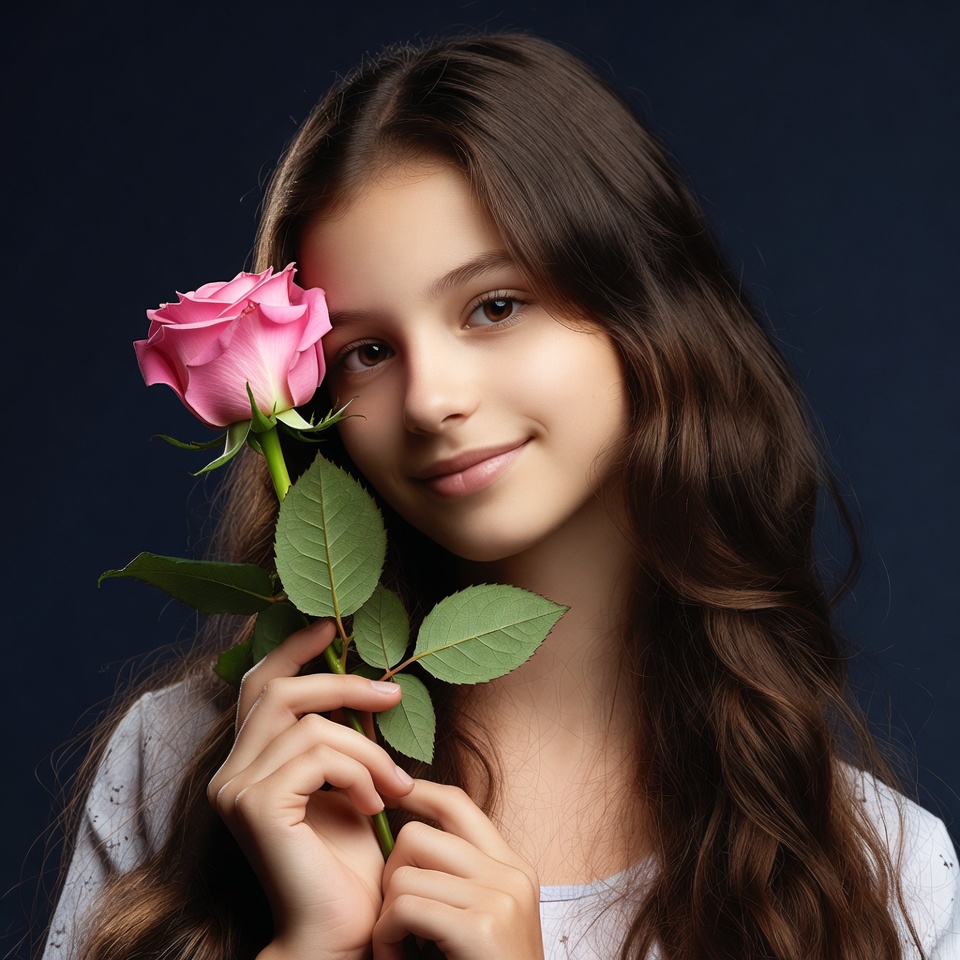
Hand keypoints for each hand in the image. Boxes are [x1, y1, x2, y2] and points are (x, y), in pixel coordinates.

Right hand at [207, 620, 414, 959]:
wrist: (343, 929)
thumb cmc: (352, 861)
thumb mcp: (350, 781)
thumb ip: (342, 736)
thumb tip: (368, 683)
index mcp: (248, 763)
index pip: (258, 686)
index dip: (291, 649)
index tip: (331, 628)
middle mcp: (230, 773)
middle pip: (278, 690)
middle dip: (341, 683)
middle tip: (393, 695)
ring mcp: (236, 789)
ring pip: (308, 725)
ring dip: (365, 747)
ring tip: (394, 782)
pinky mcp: (256, 806)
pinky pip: (317, 756)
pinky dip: (357, 771)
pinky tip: (375, 803)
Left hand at [373, 780, 543, 959]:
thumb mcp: (481, 921)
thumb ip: (458, 880)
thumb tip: (408, 838)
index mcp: (514, 869)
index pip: (458, 805)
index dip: (419, 794)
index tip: (390, 797)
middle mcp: (511, 875)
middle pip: (420, 836)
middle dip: (391, 873)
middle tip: (394, 920)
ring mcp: (499, 898)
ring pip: (405, 872)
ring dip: (385, 915)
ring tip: (396, 949)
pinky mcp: (480, 927)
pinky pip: (404, 907)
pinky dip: (386, 937)